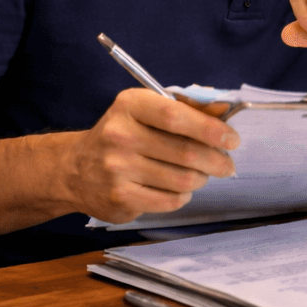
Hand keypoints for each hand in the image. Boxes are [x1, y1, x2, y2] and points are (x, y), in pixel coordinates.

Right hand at [59, 88, 238, 223]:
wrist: (74, 169)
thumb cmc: (123, 134)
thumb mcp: (147, 110)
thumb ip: (186, 107)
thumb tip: (225, 108)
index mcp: (130, 105)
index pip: (176, 116)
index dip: (210, 128)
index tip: (232, 139)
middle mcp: (120, 135)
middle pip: (186, 152)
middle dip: (216, 160)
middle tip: (227, 164)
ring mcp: (117, 169)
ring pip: (182, 180)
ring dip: (200, 179)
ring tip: (200, 175)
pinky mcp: (120, 198)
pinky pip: (170, 200)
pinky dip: (182, 195)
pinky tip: (177, 188)